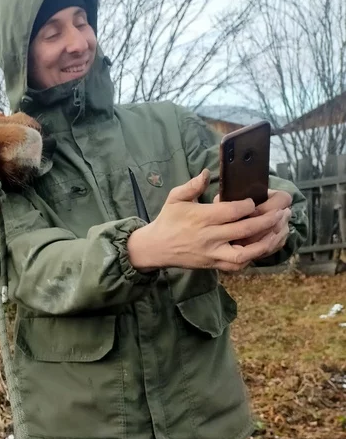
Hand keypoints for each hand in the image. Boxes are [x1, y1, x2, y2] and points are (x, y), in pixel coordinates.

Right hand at [127, 171, 291, 272]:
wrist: (155, 248)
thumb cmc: (168, 220)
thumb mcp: (175, 198)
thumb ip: (192, 186)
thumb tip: (206, 173)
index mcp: (200, 218)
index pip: (231, 211)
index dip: (248, 205)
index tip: (256, 200)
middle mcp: (208, 237)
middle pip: (244, 230)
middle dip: (267, 220)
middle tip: (283, 211)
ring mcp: (212, 254)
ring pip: (245, 253)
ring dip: (266, 242)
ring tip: (281, 231)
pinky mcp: (213, 265)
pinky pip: (238, 265)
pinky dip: (254, 257)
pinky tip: (266, 246)